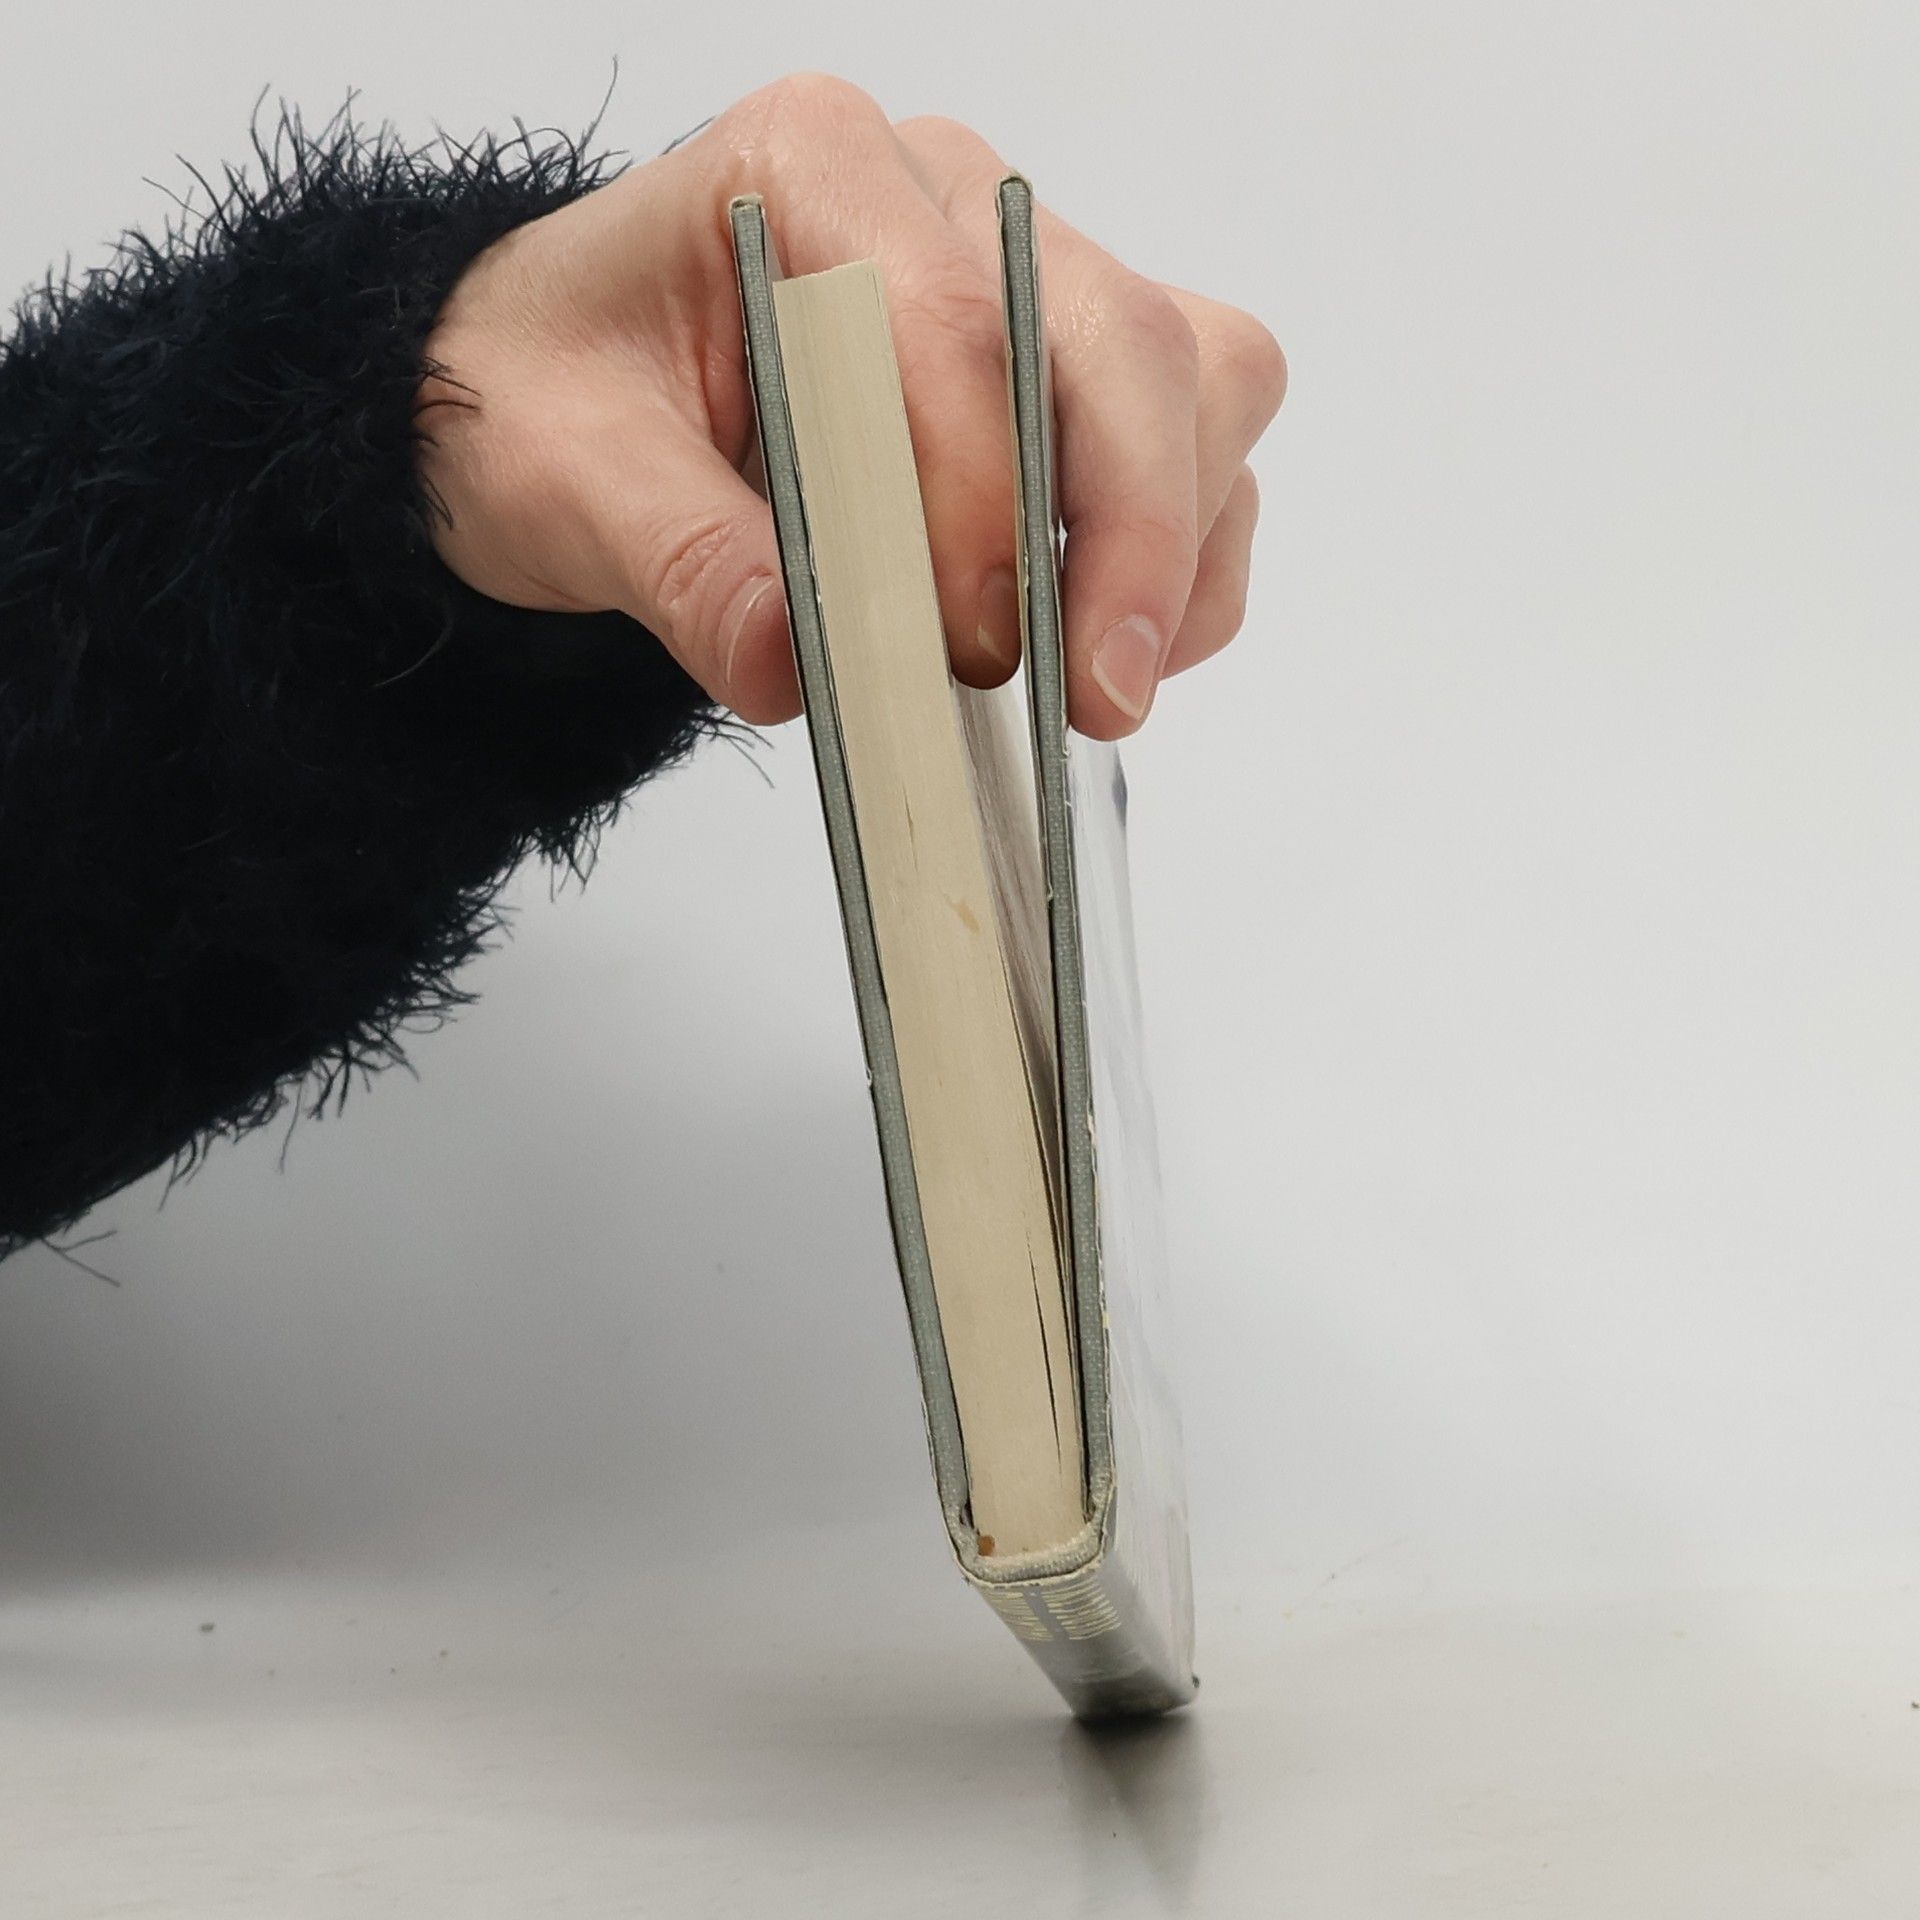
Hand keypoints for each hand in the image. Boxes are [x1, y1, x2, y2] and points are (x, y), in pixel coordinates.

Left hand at [417, 73, 1286, 738]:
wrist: (560, 390)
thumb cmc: (557, 393)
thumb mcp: (562, 475)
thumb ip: (675, 559)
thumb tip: (795, 663)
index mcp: (812, 167)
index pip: (957, 324)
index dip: (988, 498)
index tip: (975, 649)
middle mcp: (947, 199)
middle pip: (1124, 337)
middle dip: (1132, 526)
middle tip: (1095, 690)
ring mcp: (1026, 279)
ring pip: (1196, 374)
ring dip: (1178, 539)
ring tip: (1107, 680)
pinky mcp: (1067, 371)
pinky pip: (1200, 436)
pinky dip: (1192, 552)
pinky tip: (1120, 645)